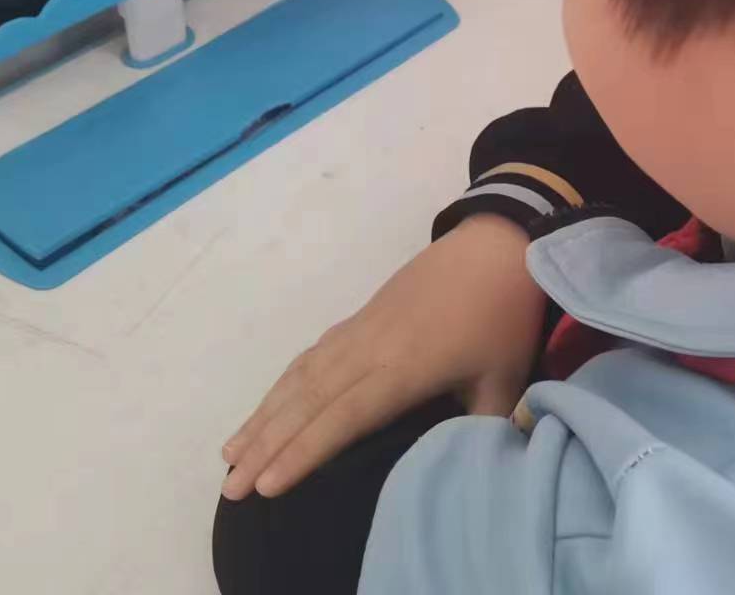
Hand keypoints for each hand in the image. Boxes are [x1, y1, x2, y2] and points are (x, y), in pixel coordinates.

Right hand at [220, 213, 545, 499]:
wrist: (494, 245)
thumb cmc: (501, 316)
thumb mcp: (505, 379)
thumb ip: (482, 429)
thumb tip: (470, 474)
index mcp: (404, 369)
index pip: (344, 418)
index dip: (304, 452)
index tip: (268, 485)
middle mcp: (368, 350)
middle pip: (307, 402)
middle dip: (266, 446)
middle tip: (231, 488)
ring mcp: (358, 331)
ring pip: (300, 378)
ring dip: (263, 416)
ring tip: (229, 454)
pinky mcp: (358, 318)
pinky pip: (309, 357)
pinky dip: (281, 385)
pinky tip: (268, 407)